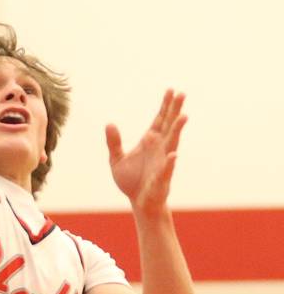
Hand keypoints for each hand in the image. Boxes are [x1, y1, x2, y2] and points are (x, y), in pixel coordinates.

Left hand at [106, 90, 186, 213]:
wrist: (139, 202)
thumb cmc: (131, 181)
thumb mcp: (116, 159)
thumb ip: (113, 142)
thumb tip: (109, 123)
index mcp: (149, 142)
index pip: (159, 120)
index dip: (165, 106)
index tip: (171, 90)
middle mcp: (159, 148)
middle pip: (168, 125)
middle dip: (174, 110)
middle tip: (182, 94)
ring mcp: (162, 161)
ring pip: (171, 142)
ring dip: (177, 130)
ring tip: (183, 116)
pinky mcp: (162, 177)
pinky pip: (167, 168)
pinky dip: (169, 162)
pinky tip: (173, 154)